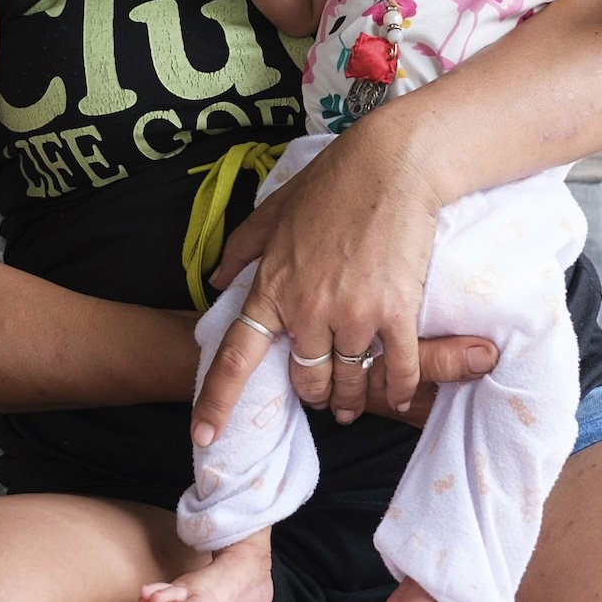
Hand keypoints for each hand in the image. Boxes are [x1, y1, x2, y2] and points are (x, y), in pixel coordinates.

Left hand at [195, 139, 493, 439]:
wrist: (390, 164)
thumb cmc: (331, 183)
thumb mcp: (272, 212)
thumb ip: (241, 250)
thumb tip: (215, 281)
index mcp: (272, 288)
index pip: (236, 357)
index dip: (217, 402)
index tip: (204, 437)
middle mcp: (308, 310)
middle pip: (304, 378)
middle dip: (311, 393)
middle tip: (319, 398)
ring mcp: (353, 314)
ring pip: (348, 379)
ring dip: (350, 398)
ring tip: (353, 405)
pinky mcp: (396, 312)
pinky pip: (397, 369)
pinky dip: (396, 388)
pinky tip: (395, 396)